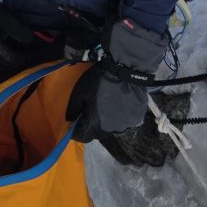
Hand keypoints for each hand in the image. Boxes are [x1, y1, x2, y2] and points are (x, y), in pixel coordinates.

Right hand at [0, 0, 34, 75]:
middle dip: (15, 61)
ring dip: (4, 60)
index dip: (26, 59)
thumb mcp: (5, 18)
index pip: (14, 60)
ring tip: (12, 53)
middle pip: (3, 64)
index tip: (35, 56)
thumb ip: (19, 31)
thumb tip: (31, 40)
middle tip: (25, 55)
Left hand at [66, 18, 168, 142]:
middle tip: (90, 108)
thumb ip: (73, 109)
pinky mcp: (136, 118)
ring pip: (111, 127)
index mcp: (96, 125)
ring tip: (105, 104)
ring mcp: (125, 125)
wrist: (125, 70)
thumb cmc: (100, 80)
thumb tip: (70, 120)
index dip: (76, 131)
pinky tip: (118, 102)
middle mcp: (111, 130)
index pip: (83, 137)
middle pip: (97, 132)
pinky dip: (119, 115)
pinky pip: (123, 121)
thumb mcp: (80, 92)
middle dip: (91, 123)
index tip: (74, 123)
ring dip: (106, 120)